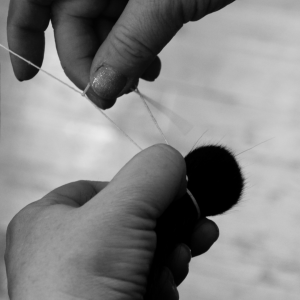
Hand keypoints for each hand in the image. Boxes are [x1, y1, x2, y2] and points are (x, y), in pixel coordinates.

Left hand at [5, 144, 218, 299]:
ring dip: (171, 253)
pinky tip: (165, 290)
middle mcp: (66, 250)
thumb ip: (151, 172)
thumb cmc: (82, 286)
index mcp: (48, 220)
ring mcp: (89, 281)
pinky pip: (146, 281)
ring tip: (179, 261)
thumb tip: (172, 159)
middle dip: (169, 223)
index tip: (173, 193)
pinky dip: (164, 282)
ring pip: (144, 251)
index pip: (102, 187)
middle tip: (196, 225)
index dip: (139, 187)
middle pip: (132, 219)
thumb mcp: (121, 209)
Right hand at [7, 0, 234, 108]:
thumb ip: (130, 43)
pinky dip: (135, 51)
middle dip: (89, 64)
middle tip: (110, 95)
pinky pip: (127, 27)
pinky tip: (151, 67)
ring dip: (117, 63)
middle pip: (73, 22)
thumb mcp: (167, 1)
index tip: (27, 75)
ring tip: (140, 81)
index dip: (24, 32)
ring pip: (103, 30)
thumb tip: (99, 88)